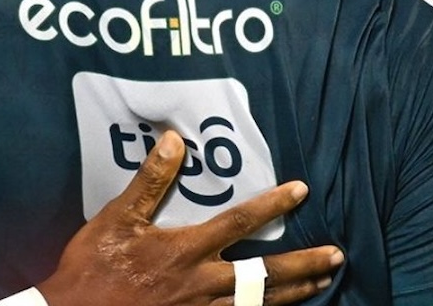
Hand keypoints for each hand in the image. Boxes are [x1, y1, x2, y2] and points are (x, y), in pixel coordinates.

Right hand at [37, 131, 342, 305]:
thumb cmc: (95, 267)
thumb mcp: (117, 218)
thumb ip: (150, 181)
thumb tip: (173, 142)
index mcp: (186, 249)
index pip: (240, 221)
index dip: (273, 205)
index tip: (301, 190)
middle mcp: (203, 282)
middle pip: (265, 273)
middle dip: (304, 264)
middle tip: (337, 255)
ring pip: (260, 303)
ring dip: (296, 292)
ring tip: (324, 282)